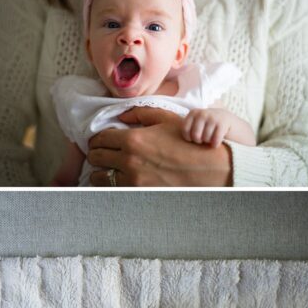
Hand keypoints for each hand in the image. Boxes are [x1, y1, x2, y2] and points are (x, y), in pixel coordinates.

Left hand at [86, 107, 231, 185]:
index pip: (100, 138)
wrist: (211, 170)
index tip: (101, 140)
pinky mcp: (141, 194)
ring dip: (101, 172)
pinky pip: (114, 190)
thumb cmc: (191, 144)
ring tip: (107, 169)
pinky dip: (112, 185)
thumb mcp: (168, 120)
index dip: (97, 138)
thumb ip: (142, 114)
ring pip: (101, 177)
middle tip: (102, 153)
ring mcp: (134, 180)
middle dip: (97, 153)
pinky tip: (117, 181)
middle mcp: (129, 160)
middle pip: (96, 157)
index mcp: (134, 139)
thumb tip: (122, 116)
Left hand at [182, 108, 233, 147]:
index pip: (185, 130)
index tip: (193, 139)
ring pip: (206, 139)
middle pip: (196, 136)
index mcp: (193, 113)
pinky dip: (215, 145)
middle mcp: (202, 114)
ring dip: (208, 142)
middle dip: (199, 141)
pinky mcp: (222, 124)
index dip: (189, 138)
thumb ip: (188, 127)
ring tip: (210, 139)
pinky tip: (216, 143)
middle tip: (202, 140)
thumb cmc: (207, 124)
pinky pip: (215, 140)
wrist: (226, 118)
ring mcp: (212, 118)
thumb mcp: (196, 121)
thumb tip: (174, 142)